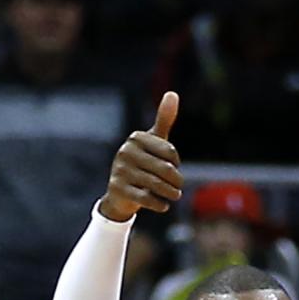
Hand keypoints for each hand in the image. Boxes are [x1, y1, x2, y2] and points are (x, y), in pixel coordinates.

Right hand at [100, 93, 184, 221]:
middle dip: (176, 181)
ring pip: (157, 184)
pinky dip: (159, 204)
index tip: (174, 166)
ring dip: (171, 193)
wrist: (120, 193)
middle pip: (165, 169)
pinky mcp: (119, 189)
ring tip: (175, 195)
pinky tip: (164, 205)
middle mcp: (126, 152)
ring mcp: (121, 171)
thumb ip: (164, 120)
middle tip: (179, 187)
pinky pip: (146, 199)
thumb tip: (172, 93)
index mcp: (136, 138)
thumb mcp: (153, 141)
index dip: (176, 162)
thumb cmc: (142, 162)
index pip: (169, 151)